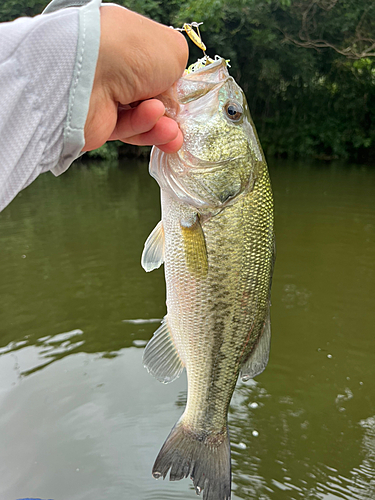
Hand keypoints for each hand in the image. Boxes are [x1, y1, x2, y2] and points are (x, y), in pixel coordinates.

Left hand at [83, 5, 187, 153]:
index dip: (170, 82)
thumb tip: (171, 91)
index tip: (182, 96)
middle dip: (169, 111)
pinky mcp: (99, 122)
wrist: (86, 77)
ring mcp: (104, 94)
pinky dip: (146, 129)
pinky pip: (129, 129)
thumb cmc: (131, 52)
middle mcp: (114, 65)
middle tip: (179, 122)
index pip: (154, 63)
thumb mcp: (172, 50)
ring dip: (162, 125)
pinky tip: (160, 130)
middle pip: (150, 94)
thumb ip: (179, 68)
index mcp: (127, 39)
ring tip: (171, 131)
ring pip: (142, 115)